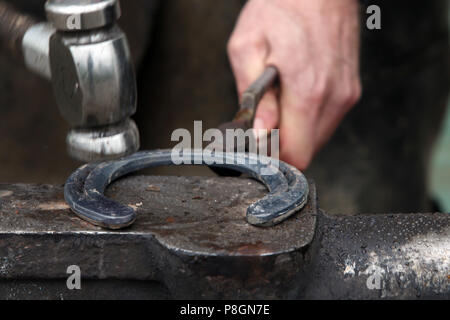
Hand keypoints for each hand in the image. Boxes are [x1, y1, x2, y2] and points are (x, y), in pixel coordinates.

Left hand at [228, 0, 361, 169]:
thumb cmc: (280, 7)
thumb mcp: (247, 48)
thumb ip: (254, 98)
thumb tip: (259, 135)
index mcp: (307, 91)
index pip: (296, 155)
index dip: (273, 156)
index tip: (258, 145)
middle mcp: (334, 98)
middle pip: (307, 151)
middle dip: (282, 144)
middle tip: (264, 119)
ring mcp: (346, 94)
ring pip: (318, 138)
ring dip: (295, 130)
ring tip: (280, 100)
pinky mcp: (351, 90)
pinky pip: (327, 120)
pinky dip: (308, 118)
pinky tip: (296, 94)